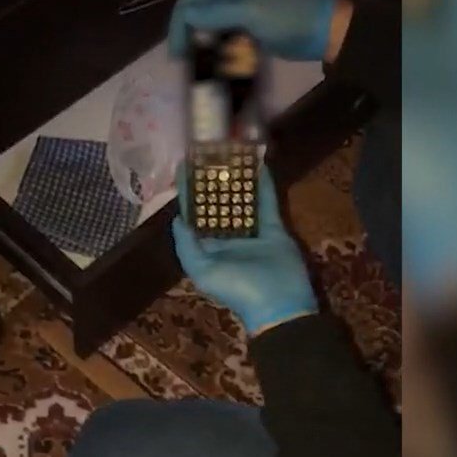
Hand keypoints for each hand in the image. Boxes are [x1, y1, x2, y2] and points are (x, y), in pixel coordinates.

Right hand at [168, 0, 338, 62]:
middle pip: (198, 14)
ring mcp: (243, 10)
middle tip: (185, 65)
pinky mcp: (253, 28)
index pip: (190, 0)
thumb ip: (215, 13)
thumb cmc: (288, 17)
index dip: (178, 26)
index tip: (176, 56)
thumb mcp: (250, 13)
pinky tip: (221, 69)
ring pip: (211, 29)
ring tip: (201, 70)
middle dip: (189, 39)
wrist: (327, 29)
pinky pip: (228, 40)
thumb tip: (185, 16)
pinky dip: (222, 53)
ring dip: (205, 49)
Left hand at [171, 163, 317, 334]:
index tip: (183, 168)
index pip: (195, 216)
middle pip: (218, 204)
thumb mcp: (203, 271)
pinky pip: (268, 202)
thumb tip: (177, 219)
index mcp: (209, 248)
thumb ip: (187, 245)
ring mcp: (252, 232)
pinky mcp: (274, 228)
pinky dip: (264, 185)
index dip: (188, 193)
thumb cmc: (236, 288)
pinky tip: (259, 164)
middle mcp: (228, 238)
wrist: (278, 303)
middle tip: (209, 153)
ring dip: (237, 179)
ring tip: (232, 153)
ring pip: (242, 200)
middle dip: (213, 181)